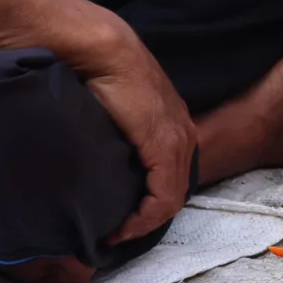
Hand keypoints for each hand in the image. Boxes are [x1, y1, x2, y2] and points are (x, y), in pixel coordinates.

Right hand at [72, 19, 201, 245]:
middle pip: (173, 191)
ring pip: (170, 198)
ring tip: (117, 233)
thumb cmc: (99, 74)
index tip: (120, 222)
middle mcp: (183, 133)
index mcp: (173, 125)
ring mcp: (176, 139)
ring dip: (144, 221)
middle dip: (147, 217)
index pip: (171, 177)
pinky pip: (163, 195)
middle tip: (118, 233)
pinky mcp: (164, 145)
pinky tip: (124, 227)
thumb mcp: (113, 112)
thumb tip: (101, 157)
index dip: (149, 206)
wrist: (99, 49)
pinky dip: (145, 217)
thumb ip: (118, 133)